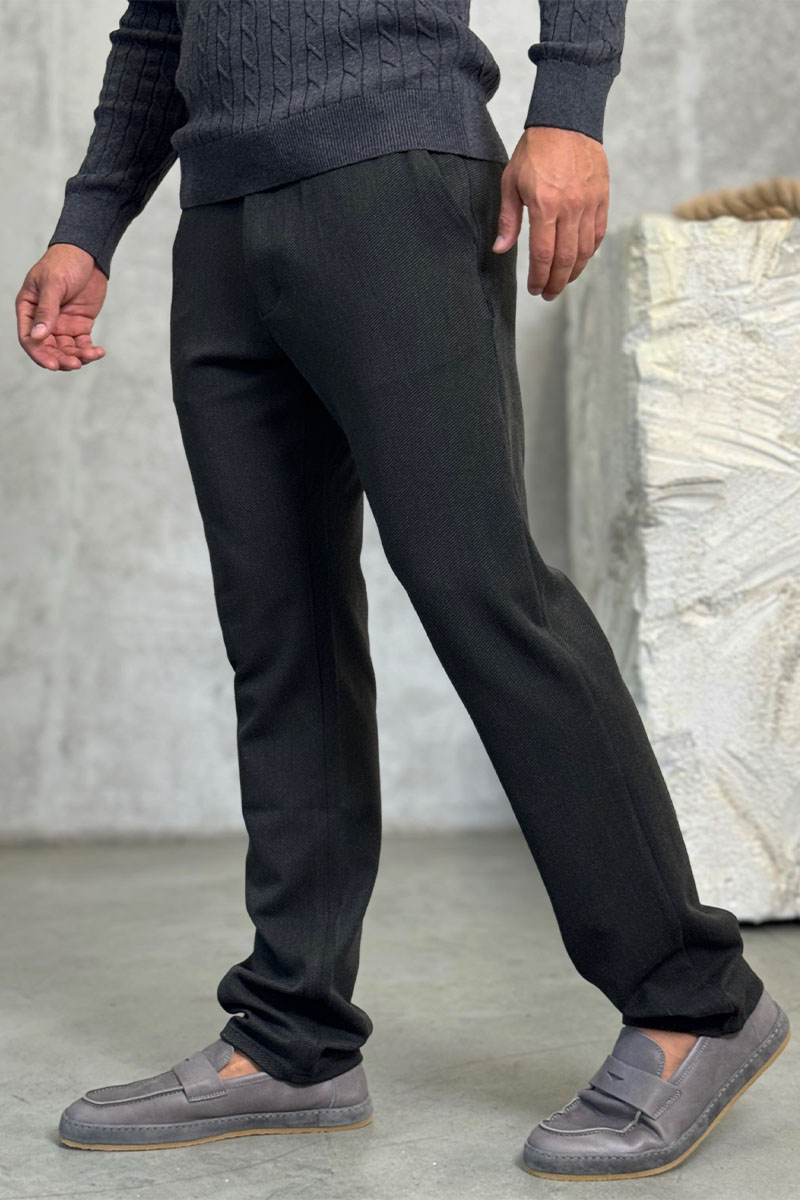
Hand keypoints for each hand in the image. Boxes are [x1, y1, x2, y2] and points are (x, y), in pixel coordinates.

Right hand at [16, 245, 107, 370]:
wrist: (88, 254)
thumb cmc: (64, 262)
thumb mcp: (53, 284)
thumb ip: (46, 310)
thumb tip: (38, 336)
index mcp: (28, 309)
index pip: (28, 338)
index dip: (39, 354)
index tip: (53, 365)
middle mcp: (43, 320)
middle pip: (48, 349)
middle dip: (61, 359)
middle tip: (76, 364)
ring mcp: (62, 324)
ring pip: (66, 349)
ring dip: (78, 356)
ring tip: (92, 355)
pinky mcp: (80, 325)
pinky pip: (82, 344)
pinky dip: (89, 351)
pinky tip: (99, 352)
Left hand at [493, 126, 609, 300]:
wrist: (567, 121)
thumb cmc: (535, 150)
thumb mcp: (511, 182)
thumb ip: (508, 219)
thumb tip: (500, 249)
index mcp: (545, 204)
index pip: (543, 254)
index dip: (539, 277)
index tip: (534, 289)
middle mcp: (570, 207)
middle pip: (566, 258)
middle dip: (556, 282)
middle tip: (548, 294)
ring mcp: (590, 203)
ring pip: (585, 250)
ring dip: (573, 271)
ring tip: (562, 281)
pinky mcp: (602, 198)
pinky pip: (598, 234)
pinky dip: (589, 252)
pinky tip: (579, 260)